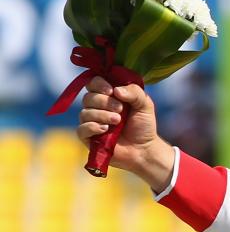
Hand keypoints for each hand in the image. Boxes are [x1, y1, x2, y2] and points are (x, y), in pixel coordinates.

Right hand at [77, 76, 173, 191]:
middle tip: (120, 110)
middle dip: (104, 102)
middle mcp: (96, 107)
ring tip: (118, 121)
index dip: (99, 84)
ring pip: (85, 113)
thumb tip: (116, 90)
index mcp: (108, 96)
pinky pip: (81, 129)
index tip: (111, 91)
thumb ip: (134, 92)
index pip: (93, 82)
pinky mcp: (88, 137)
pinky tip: (105, 129)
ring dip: (102, 115)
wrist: (144, 149)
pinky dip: (92, 127)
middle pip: (88, 97)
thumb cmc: (144, 125)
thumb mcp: (145, 105)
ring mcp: (91, 122)